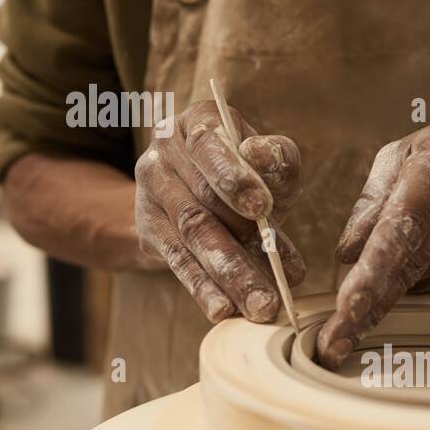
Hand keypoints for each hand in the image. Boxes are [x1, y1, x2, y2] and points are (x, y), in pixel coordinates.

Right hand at [135, 99, 304, 322]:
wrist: (188, 191)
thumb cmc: (245, 173)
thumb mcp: (266, 163)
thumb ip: (277, 160)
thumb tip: (263, 158)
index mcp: (197, 121)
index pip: (210, 144)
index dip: (235, 176)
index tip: (262, 208)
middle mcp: (165, 150)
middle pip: (203, 200)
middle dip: (244, 242)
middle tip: (280, 277)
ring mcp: (151, 190)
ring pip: (193, 235)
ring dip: (230, 274)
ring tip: (262, 305)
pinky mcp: (148, 229)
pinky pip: (178, 260)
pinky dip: (202, 287)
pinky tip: (223, 309)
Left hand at [317, 113, 429, 369]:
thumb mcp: (404, 153)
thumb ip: (371, 199)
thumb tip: (346, 253)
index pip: (403, 221)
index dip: (376, 265)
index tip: (348, 303)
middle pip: (411, 263)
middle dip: (367, 305)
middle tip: (331, 344)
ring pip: (421, 277)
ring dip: (386, 289)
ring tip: (360, 295)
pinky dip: (415, 279)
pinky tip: (417, 256)